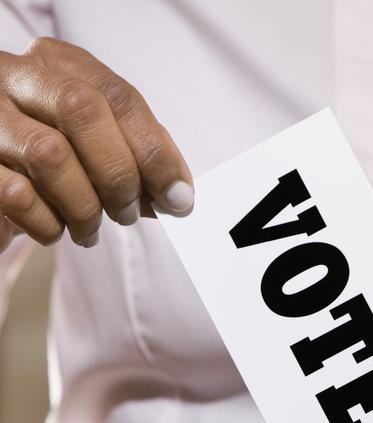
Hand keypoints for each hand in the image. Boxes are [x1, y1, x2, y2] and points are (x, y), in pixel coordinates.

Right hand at [0, 37, 193, 249]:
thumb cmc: (55, 152)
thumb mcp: (97, 141)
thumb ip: (136, 158)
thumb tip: (177, 198)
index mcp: (60, 63)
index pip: (120, 97)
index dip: (157, 153)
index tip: (179, 198)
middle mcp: (16, 77)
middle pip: (83, 110)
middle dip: (119, 173)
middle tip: (129, 213)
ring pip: (49, 153)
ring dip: (85, 206)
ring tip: (92, 229)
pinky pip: (16, 194)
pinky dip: (47, 223)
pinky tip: (56, 230)